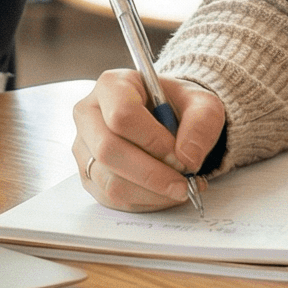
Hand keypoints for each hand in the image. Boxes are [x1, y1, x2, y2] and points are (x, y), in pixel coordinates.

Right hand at [70, 69, 225, 211]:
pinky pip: (111, 198)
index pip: (122, 116)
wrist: (167, 118)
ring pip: (109, 181)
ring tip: (180, 188)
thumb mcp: (202, 104)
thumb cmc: (179, 106)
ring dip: (151, 193)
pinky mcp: (89, 174)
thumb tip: (187, 159)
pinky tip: (165, 193)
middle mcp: (89, 114)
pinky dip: (144, 202)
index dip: (152, 141)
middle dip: (152, 174)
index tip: (180, 155)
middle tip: (184, 183)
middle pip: (108, 151)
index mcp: (112, 85)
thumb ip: (201, 124)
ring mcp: (84, 147)